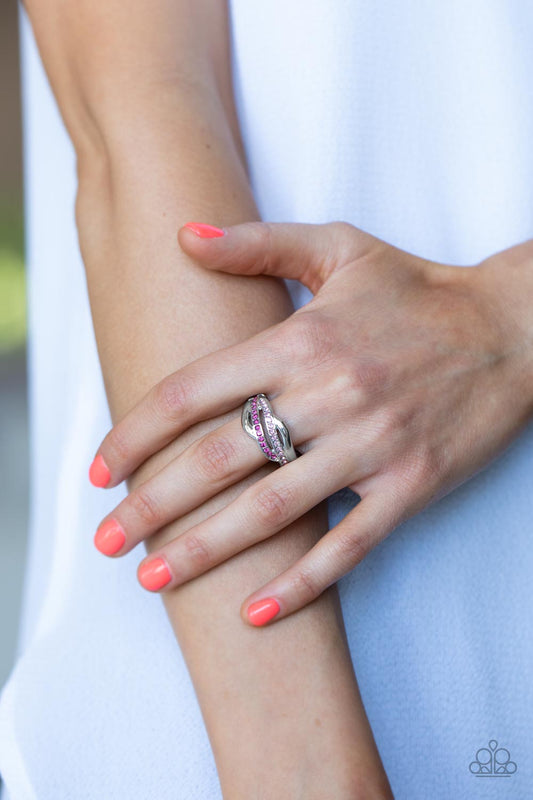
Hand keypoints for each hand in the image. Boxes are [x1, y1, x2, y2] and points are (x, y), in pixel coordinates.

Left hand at [89, 220, 532, 625]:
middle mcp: (328, 395)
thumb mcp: (340, 248)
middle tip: (109, 540)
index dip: (135, 433)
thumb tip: (184, 236)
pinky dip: (303, 582)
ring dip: (206, 549)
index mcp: (300, 339)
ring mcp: (371, 445)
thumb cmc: (418, 291)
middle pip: (218, 459)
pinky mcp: (410, 485)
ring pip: (272, 510)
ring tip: (154, 577)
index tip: (100, 469)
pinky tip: (257, 609)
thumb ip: (258, 243)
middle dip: (152, 504)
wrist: (512, 330)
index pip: (192, 392)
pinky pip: (349, 544)